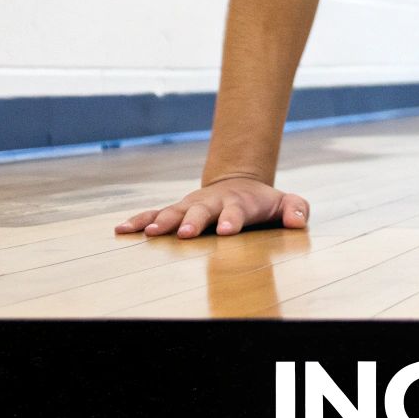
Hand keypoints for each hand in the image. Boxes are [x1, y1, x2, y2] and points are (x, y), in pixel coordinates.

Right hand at [114, 176, 309, 238]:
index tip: (226, 231)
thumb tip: (298, 221)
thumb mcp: (287, 202)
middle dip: (192, 221)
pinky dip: (138, 221)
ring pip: (173, 212)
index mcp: (238, 204)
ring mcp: (191, 206)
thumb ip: (297, 209)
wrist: (239, 184)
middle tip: (185, 233)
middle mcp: (211, 203)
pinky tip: (121, 230)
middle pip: (200, 211)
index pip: (236, 212)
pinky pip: (153, 214)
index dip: (232, 220)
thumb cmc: (264, 201)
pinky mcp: (176, 211)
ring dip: (162, 221)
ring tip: (149, 233)